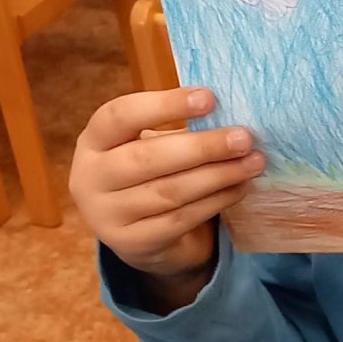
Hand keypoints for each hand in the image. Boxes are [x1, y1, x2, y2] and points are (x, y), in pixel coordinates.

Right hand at [69, 88, 265, 277]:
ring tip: (252, 162)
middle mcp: (90, 178)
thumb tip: (229, 119)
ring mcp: (106, 215)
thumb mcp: (148, 145)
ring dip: (217, 175)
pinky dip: (214, 202)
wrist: (136, 233)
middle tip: (244, 137)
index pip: (120, 115)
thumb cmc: (148, 173)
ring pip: (169, 192)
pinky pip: (180, 219)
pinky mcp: (132, 244)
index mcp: (93, 141)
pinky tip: (238, 187)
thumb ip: (176, 130)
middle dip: (203, 147)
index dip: (164, 105)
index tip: (209, 97)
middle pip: (147, 158)